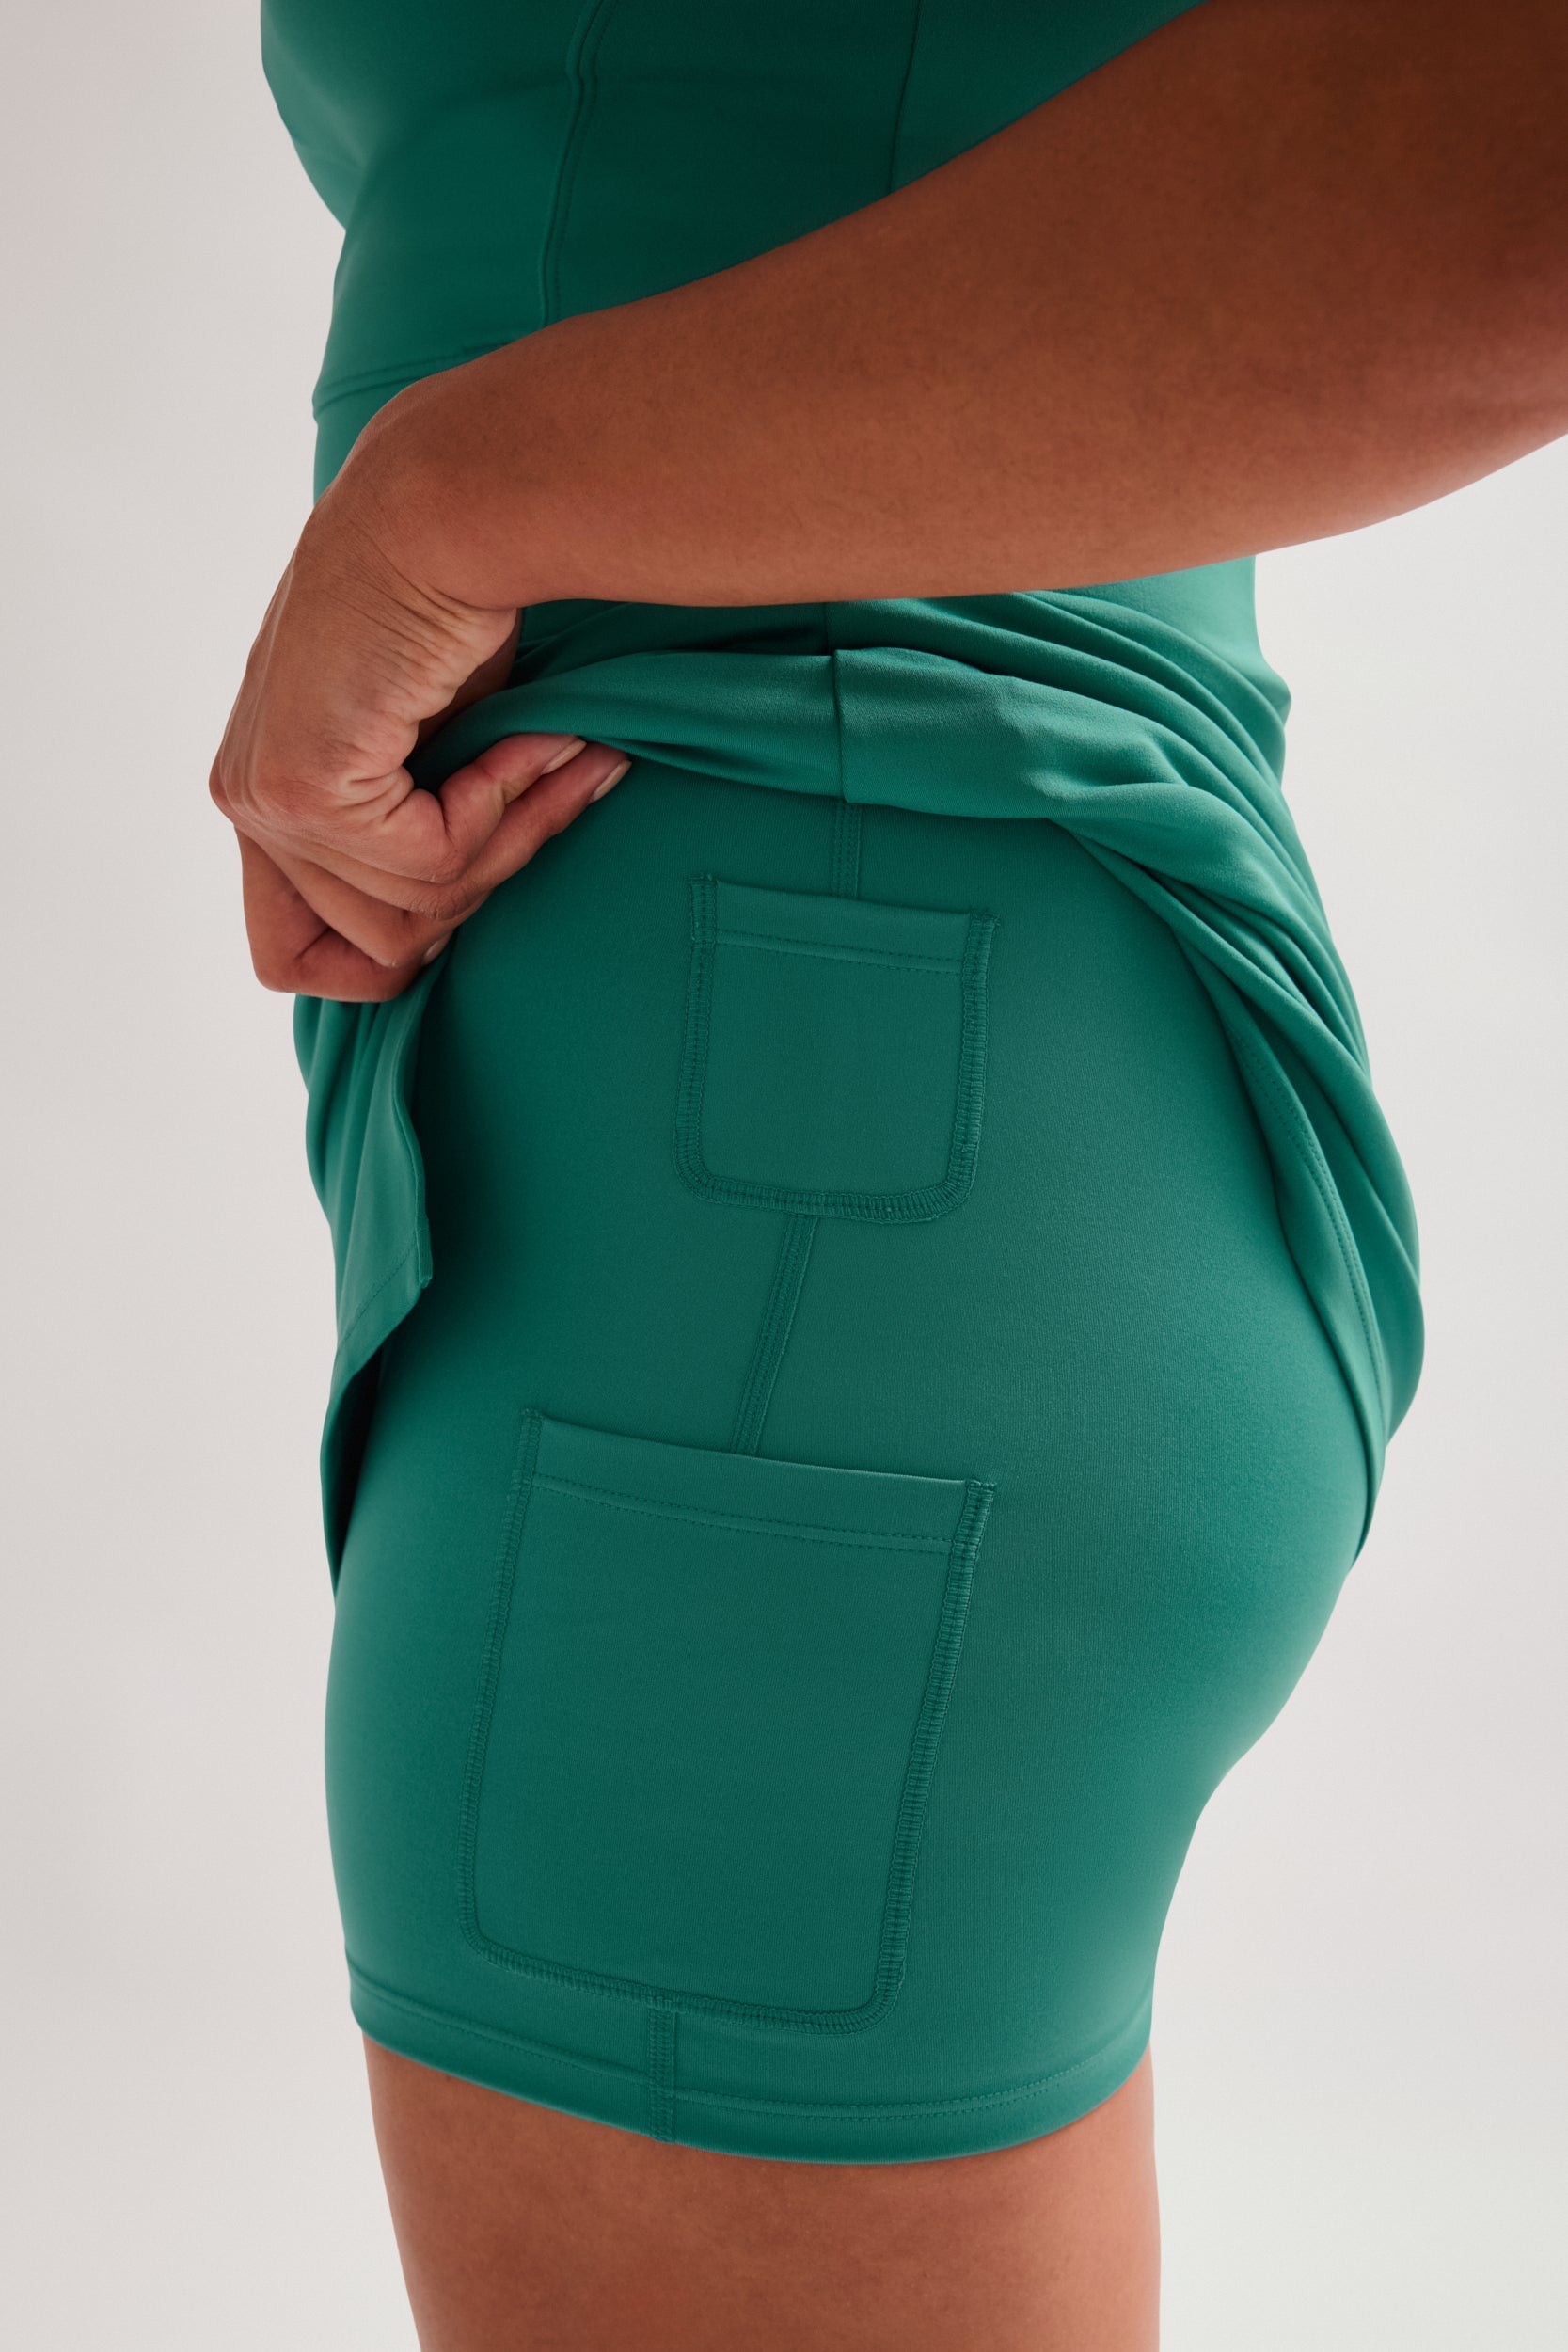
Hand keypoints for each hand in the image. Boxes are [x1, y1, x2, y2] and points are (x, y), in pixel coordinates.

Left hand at [209, 448, 627, 1001]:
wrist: (447, 507)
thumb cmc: (453, 599)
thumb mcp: (435, 744)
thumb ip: (424, 828)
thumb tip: (458, 921)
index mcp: (261, 791)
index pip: (288, 955)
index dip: (385, 955)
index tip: (468, 893)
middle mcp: (244, 800)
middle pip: (372, 947)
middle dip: (480, 887)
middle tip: (549, 793)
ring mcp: (263, 800)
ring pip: (415, 912)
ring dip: (512, 837)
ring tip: (560, 753)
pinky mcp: (301, 789)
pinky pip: (432, 862)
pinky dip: (504, 808)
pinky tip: (533, 739)